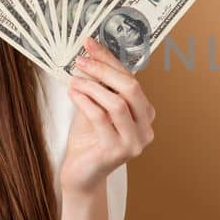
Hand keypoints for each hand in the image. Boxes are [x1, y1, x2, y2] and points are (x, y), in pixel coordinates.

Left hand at [60, 35, 155, 194]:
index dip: (110, 59)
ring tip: (74, 80)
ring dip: (92, 87)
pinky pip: (101, 118)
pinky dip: (85, 102)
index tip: (90, 45)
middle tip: (81, 61)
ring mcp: (134, 142)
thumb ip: (99, 85)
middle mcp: (145, 128)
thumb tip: (89, 53)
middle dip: (104, 70)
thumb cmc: (88, 140)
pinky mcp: (117, 152)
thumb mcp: (95, 106)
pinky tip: (74, 94)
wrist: (80, 174)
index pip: (131, 79)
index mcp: (145, 114)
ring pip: (117, 103)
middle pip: (131, 89)